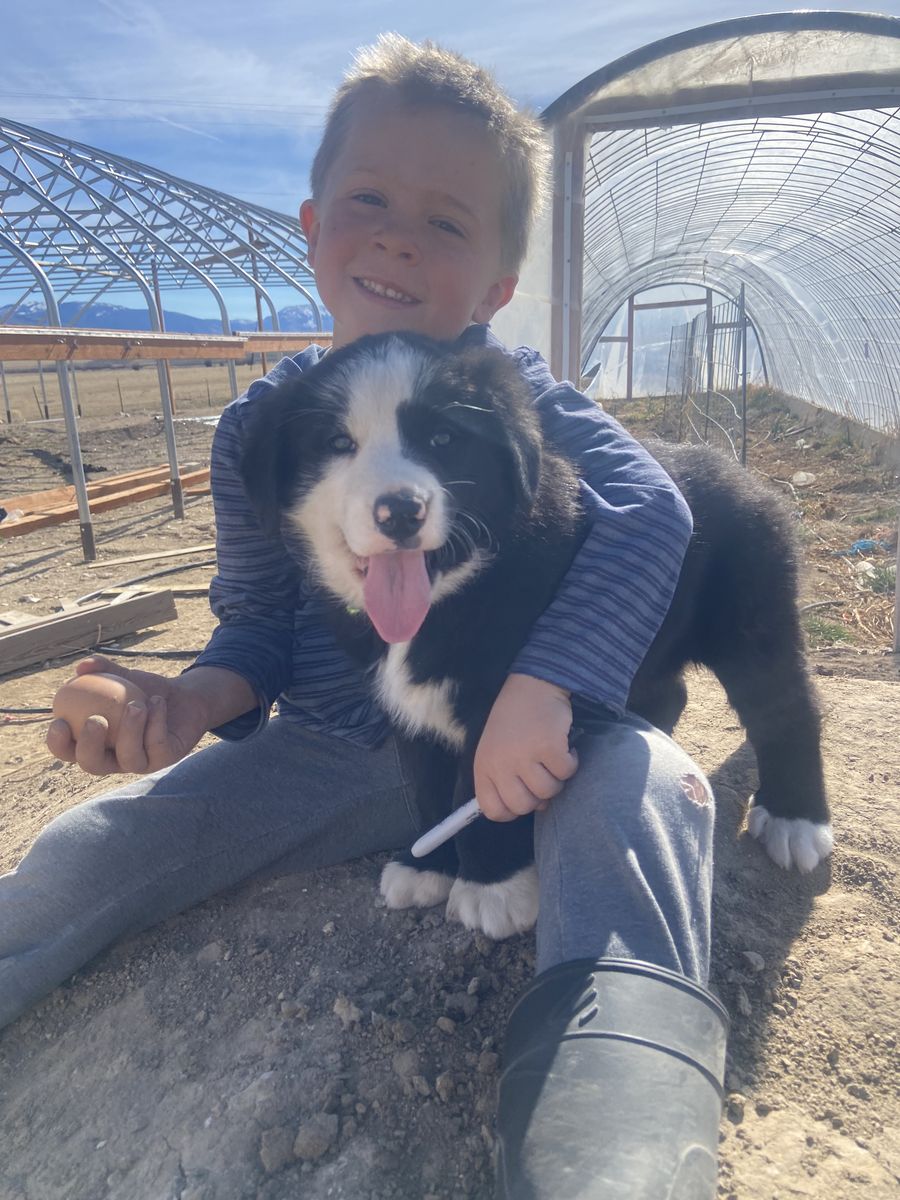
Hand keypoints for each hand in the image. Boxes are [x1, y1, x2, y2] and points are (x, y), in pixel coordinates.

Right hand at [46, 655, 211, 776]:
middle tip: (95, 720)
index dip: (58, 743)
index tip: (59, 721)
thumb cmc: (144, 690)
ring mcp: (141, 762)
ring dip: (130, 731)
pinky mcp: (165, 759)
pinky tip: (158, 702)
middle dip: (90, 746)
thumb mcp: (122, 677)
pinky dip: (156, 722)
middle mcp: (114, 759)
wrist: (184, 696)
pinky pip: (157, 746)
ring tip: (136, 705)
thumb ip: (103, 669)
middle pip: (93, 765)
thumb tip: (82, 666)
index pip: (68, 751)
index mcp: (95, 743)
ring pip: (129, 759)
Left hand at [474, 673, 578, 821]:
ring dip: (557, 778)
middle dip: (538, 796)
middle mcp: (500, 762)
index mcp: (484, 766)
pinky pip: (566, 772)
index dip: (513, 810)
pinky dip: (571, 762)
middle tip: (542, 774)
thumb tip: (536, 808)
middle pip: (523, 806)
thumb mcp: (498, 750)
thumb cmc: (516, 721)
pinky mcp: (548, 745)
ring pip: (548, 791)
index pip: (493, 810)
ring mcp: (523, 754)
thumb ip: (507, 780)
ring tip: (552, 757)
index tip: (525, 797)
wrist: (533, 684)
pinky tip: (565, 747)